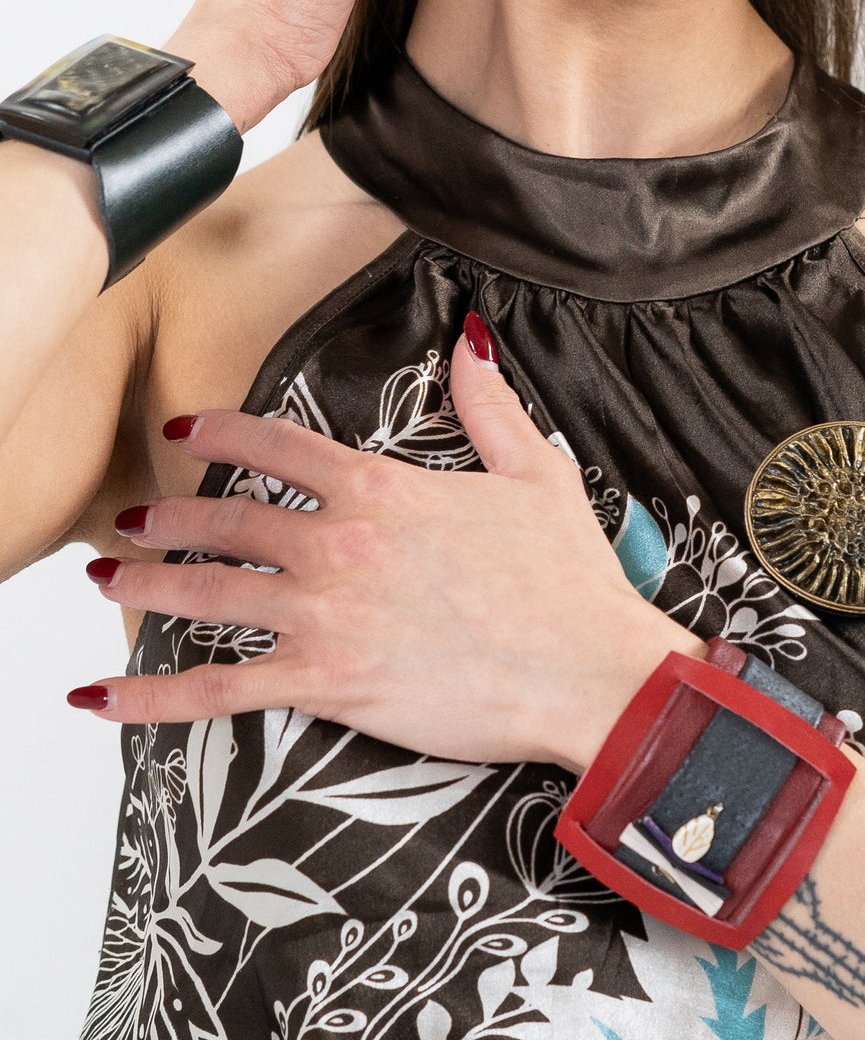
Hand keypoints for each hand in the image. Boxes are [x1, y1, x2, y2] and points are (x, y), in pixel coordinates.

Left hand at [70, 317, 703, 771]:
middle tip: (131, 522)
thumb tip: (470, 342)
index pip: (276, 446)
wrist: (587, 671)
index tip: (183, 434)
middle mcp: (339, 544)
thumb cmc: (570, 583)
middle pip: (225, 521)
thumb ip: (489, 405)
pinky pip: (220, 689)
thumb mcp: (536, 474)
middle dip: (167, 519)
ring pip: (206, 595)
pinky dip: (153, 696)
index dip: (220, 434)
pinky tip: (103, 698)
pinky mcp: (328, 684)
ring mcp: (326, 615)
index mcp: (382, 488)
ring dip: (145, 588)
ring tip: (107, 583)